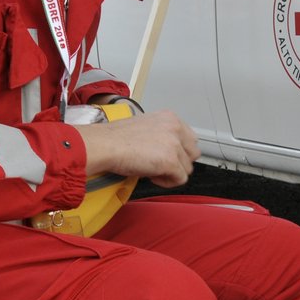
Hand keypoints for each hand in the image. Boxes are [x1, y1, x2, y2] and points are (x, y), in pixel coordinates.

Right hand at [76, 109, 199, 187]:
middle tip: (159, 165)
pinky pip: (180, 180)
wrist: (105, 145)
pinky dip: (166, 182)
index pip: (190, 139)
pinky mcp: (171, 161)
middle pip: (193, 154)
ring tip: (151, 170)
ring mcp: (175, 145)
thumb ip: (162, 135)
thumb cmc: (116, 138)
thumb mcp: (145, 127)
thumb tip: (168, 151)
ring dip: (171, 173)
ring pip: (187, 168)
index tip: (164, 156)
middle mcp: (176, 128)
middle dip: (179, 162)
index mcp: (170, 117)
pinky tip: (151, 176)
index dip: (179, 151)